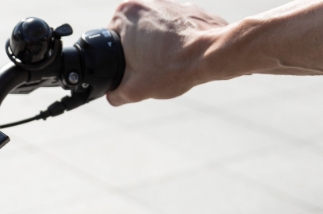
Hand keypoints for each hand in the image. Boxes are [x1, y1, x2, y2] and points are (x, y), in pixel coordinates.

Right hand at [106, 0, 227, 104]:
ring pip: (154, 32)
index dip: (118, 61)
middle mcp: (145, 2)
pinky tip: (182, 57)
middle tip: (150, 69)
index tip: (131, 71)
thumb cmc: (173, 68)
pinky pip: (175, 29)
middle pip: (132, 36)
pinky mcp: (189, 8)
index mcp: (125, 14)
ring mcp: (169, 2)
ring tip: (168, 64)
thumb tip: (112, 95)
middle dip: (138, 54)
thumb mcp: (134, 90)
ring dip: (157, 48)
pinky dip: (176, 43)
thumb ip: (115, 94)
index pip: (110, 41)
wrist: (213, 55)